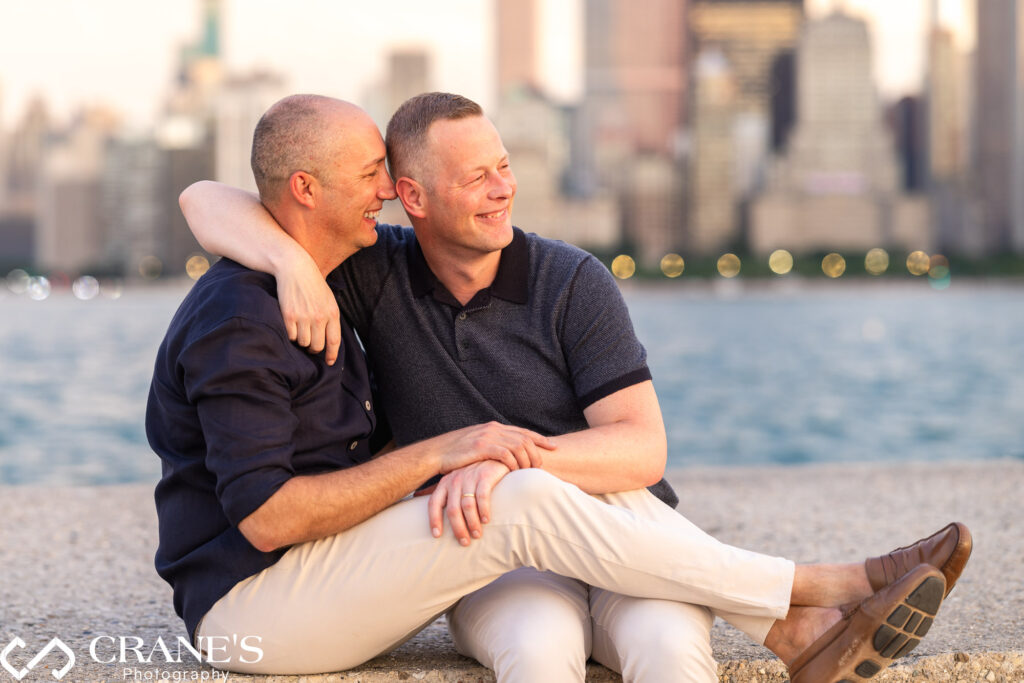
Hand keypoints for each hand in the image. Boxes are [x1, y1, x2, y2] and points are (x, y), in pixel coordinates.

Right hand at [275, 254, 341, 364]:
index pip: (334, 341)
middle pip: (317, 346)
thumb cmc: (312, 284)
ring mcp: (304, 317)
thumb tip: (329, 340)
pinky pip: (290, 336)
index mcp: (332, 313)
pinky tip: (291, 326)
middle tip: (310, 345)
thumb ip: (330, 318)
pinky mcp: (289, 316)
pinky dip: (290, 335)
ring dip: (301, 341)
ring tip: (300, 331)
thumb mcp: (328, 299)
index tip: (329, 362)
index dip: (332, 354)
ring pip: (303, 343)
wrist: (295, 268)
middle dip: (313, 349)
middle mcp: (319, 317)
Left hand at [428, 460, 510, 543]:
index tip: (437, 535)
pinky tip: (486, 520)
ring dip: (472, 523)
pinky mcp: (485, 476)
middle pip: (453, 509)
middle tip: (464, 542)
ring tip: (477, 535)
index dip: (434, 520)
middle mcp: (455, 479)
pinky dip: (484, 510)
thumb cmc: (472, 472)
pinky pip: (482, 496)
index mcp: (445, 482)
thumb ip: (438, 489)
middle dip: (458, 528)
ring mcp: (470, 477)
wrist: (493, 456)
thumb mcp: (453, 478)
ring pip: (468, 505)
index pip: (434, 503)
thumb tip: (416, 497)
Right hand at [431, 421, 555, 473]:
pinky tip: (516, 471)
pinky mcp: (481, 446)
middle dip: (536, 452)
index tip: (553, 447)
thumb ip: (492, 447)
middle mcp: (493, 429)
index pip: (523, 432)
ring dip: (527, 459)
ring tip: (530, 472)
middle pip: (524, 438)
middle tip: (541, 466)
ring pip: (518, 445)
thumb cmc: (456, 454)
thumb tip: (506, 456)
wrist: (436, 453)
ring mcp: (487, 436)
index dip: (540, 439)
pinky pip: (505, 453)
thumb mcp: (477, 446)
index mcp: (494, 427)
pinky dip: (514, 463)